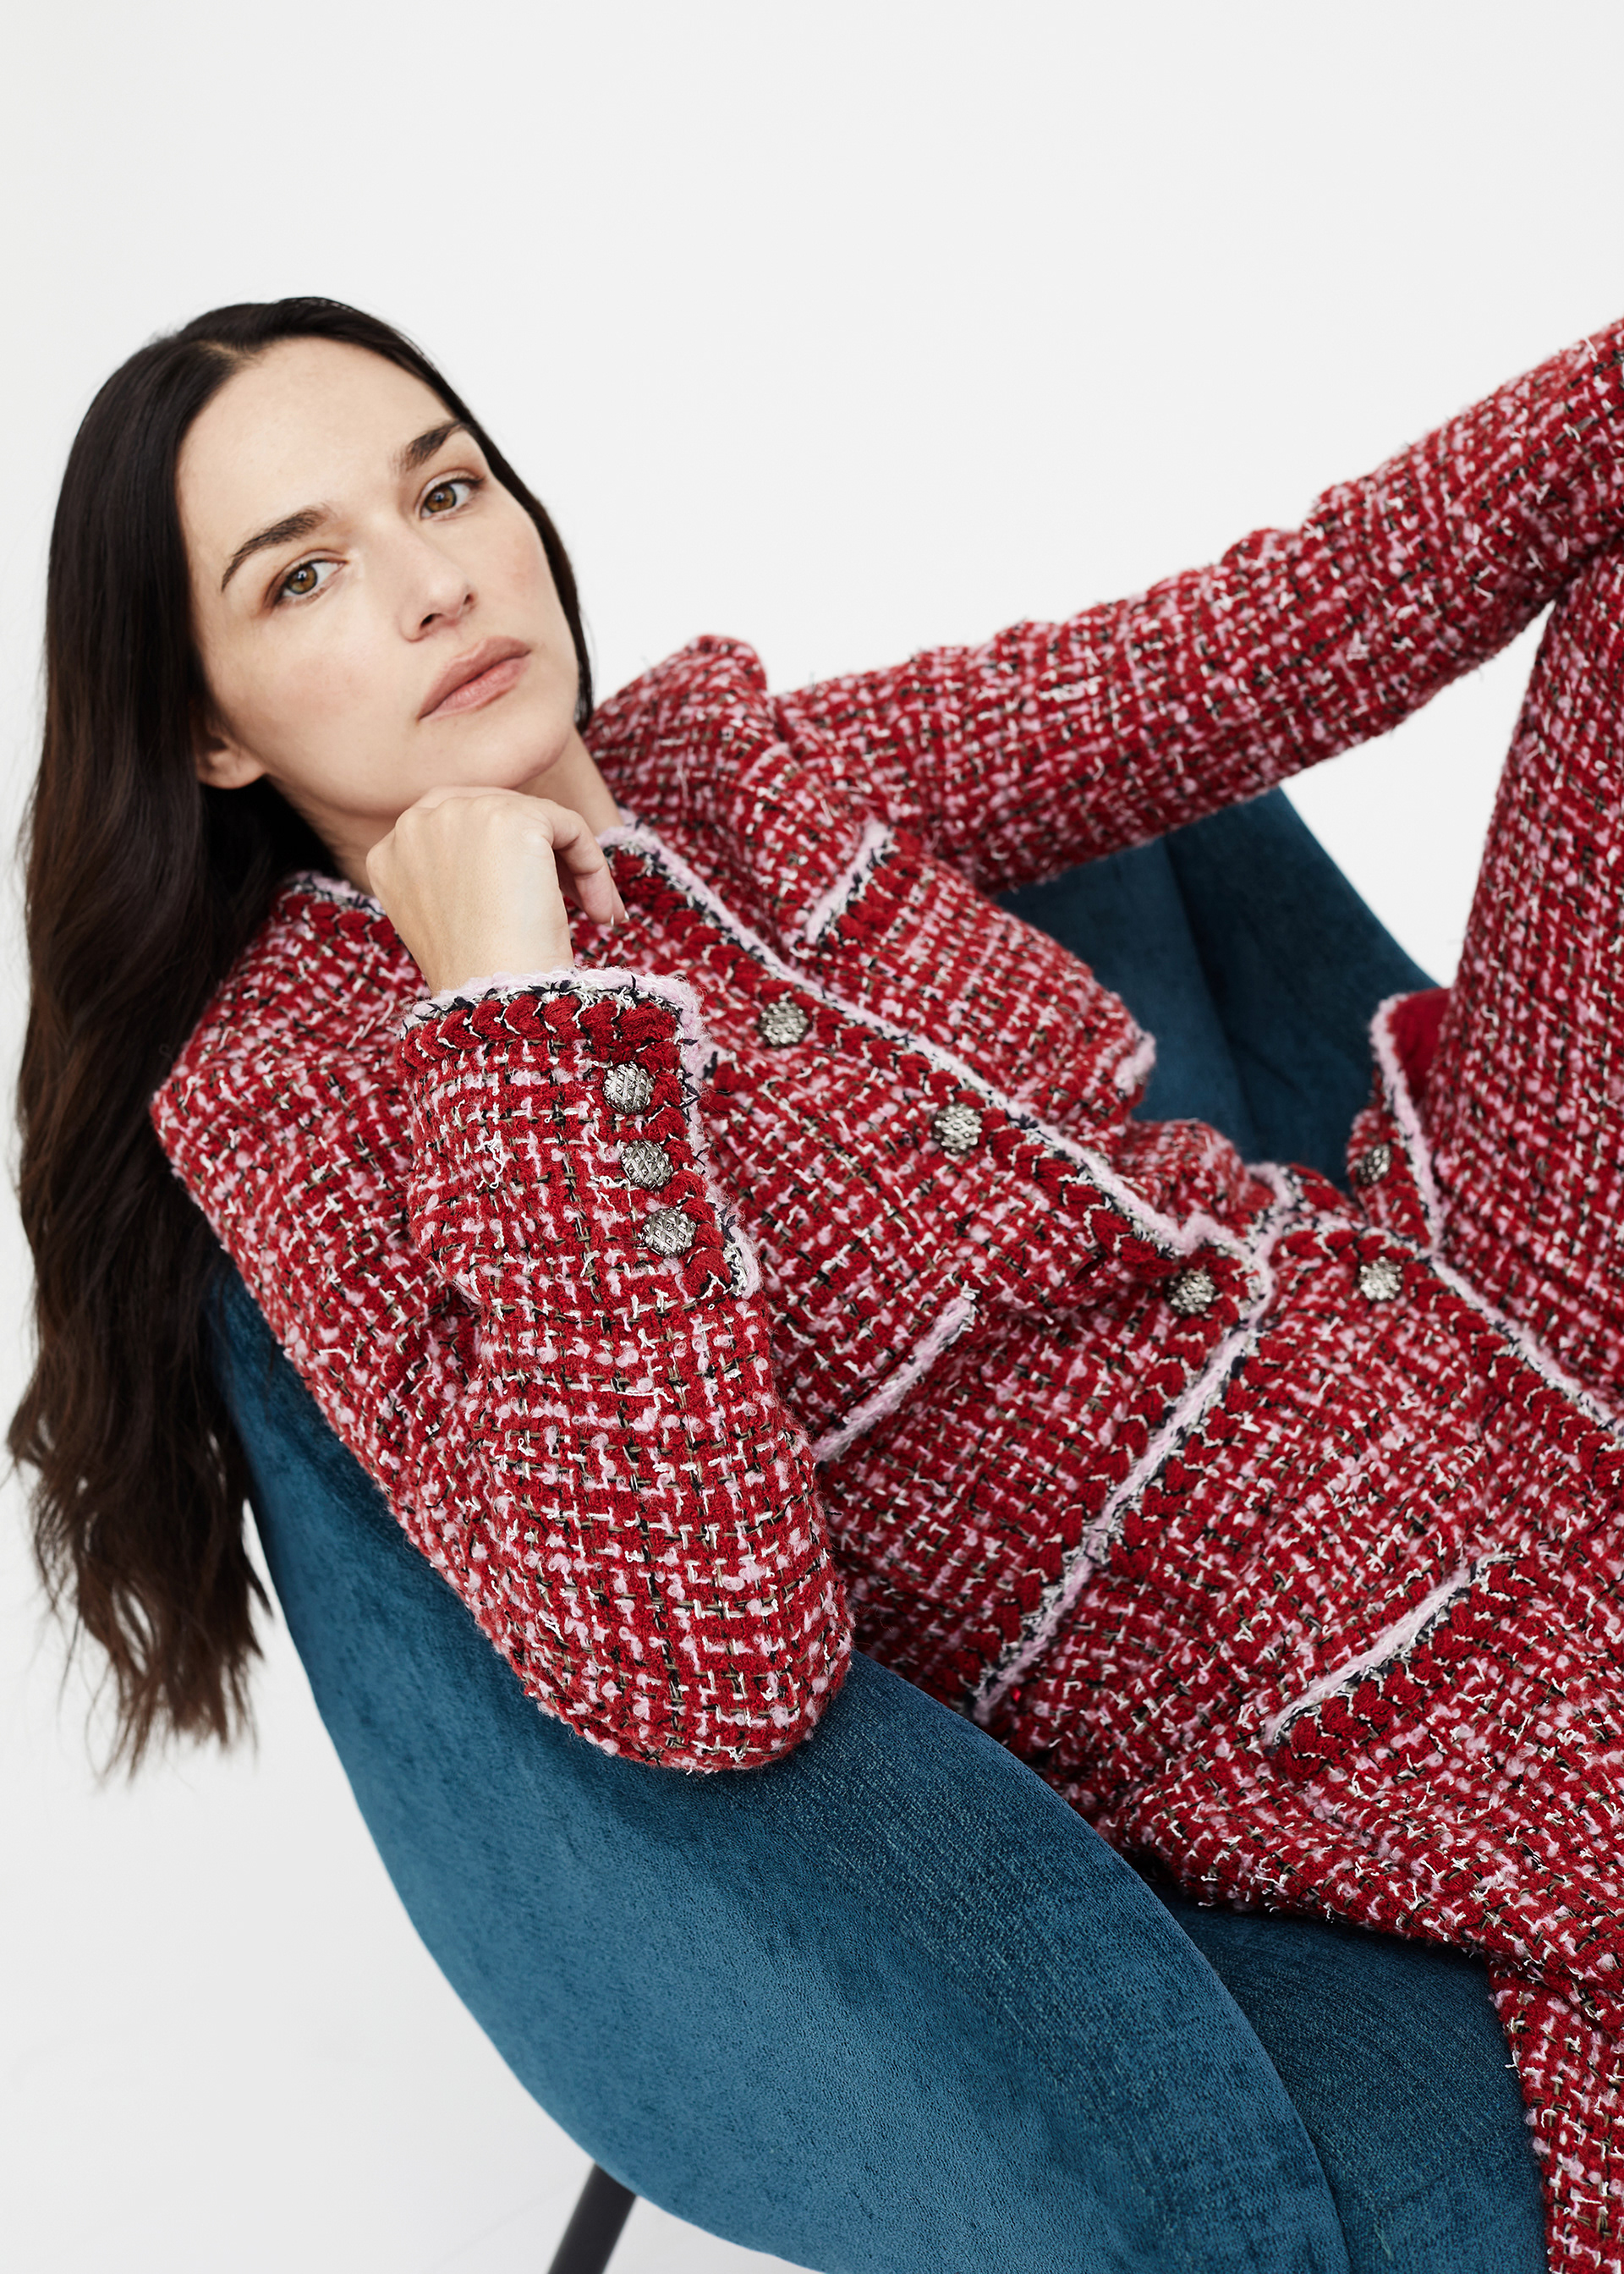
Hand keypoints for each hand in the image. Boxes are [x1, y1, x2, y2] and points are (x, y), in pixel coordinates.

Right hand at [365, 786, 627, 993]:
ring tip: (598, 915)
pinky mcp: (509, 817)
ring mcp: (458, 813)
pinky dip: (593, 866)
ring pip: (538, 821)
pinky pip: (569, 826)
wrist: (492, 997)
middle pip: (498, 815)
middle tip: (579, 904)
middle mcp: (414, 823)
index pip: (458, 828)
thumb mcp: (449, 917)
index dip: (506, 860)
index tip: (535, 902)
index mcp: (390, 852)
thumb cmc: (479, 976)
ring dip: (575, 868)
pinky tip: (602, 911)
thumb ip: (460, 874)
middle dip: (543, 857)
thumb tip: (513, 857)